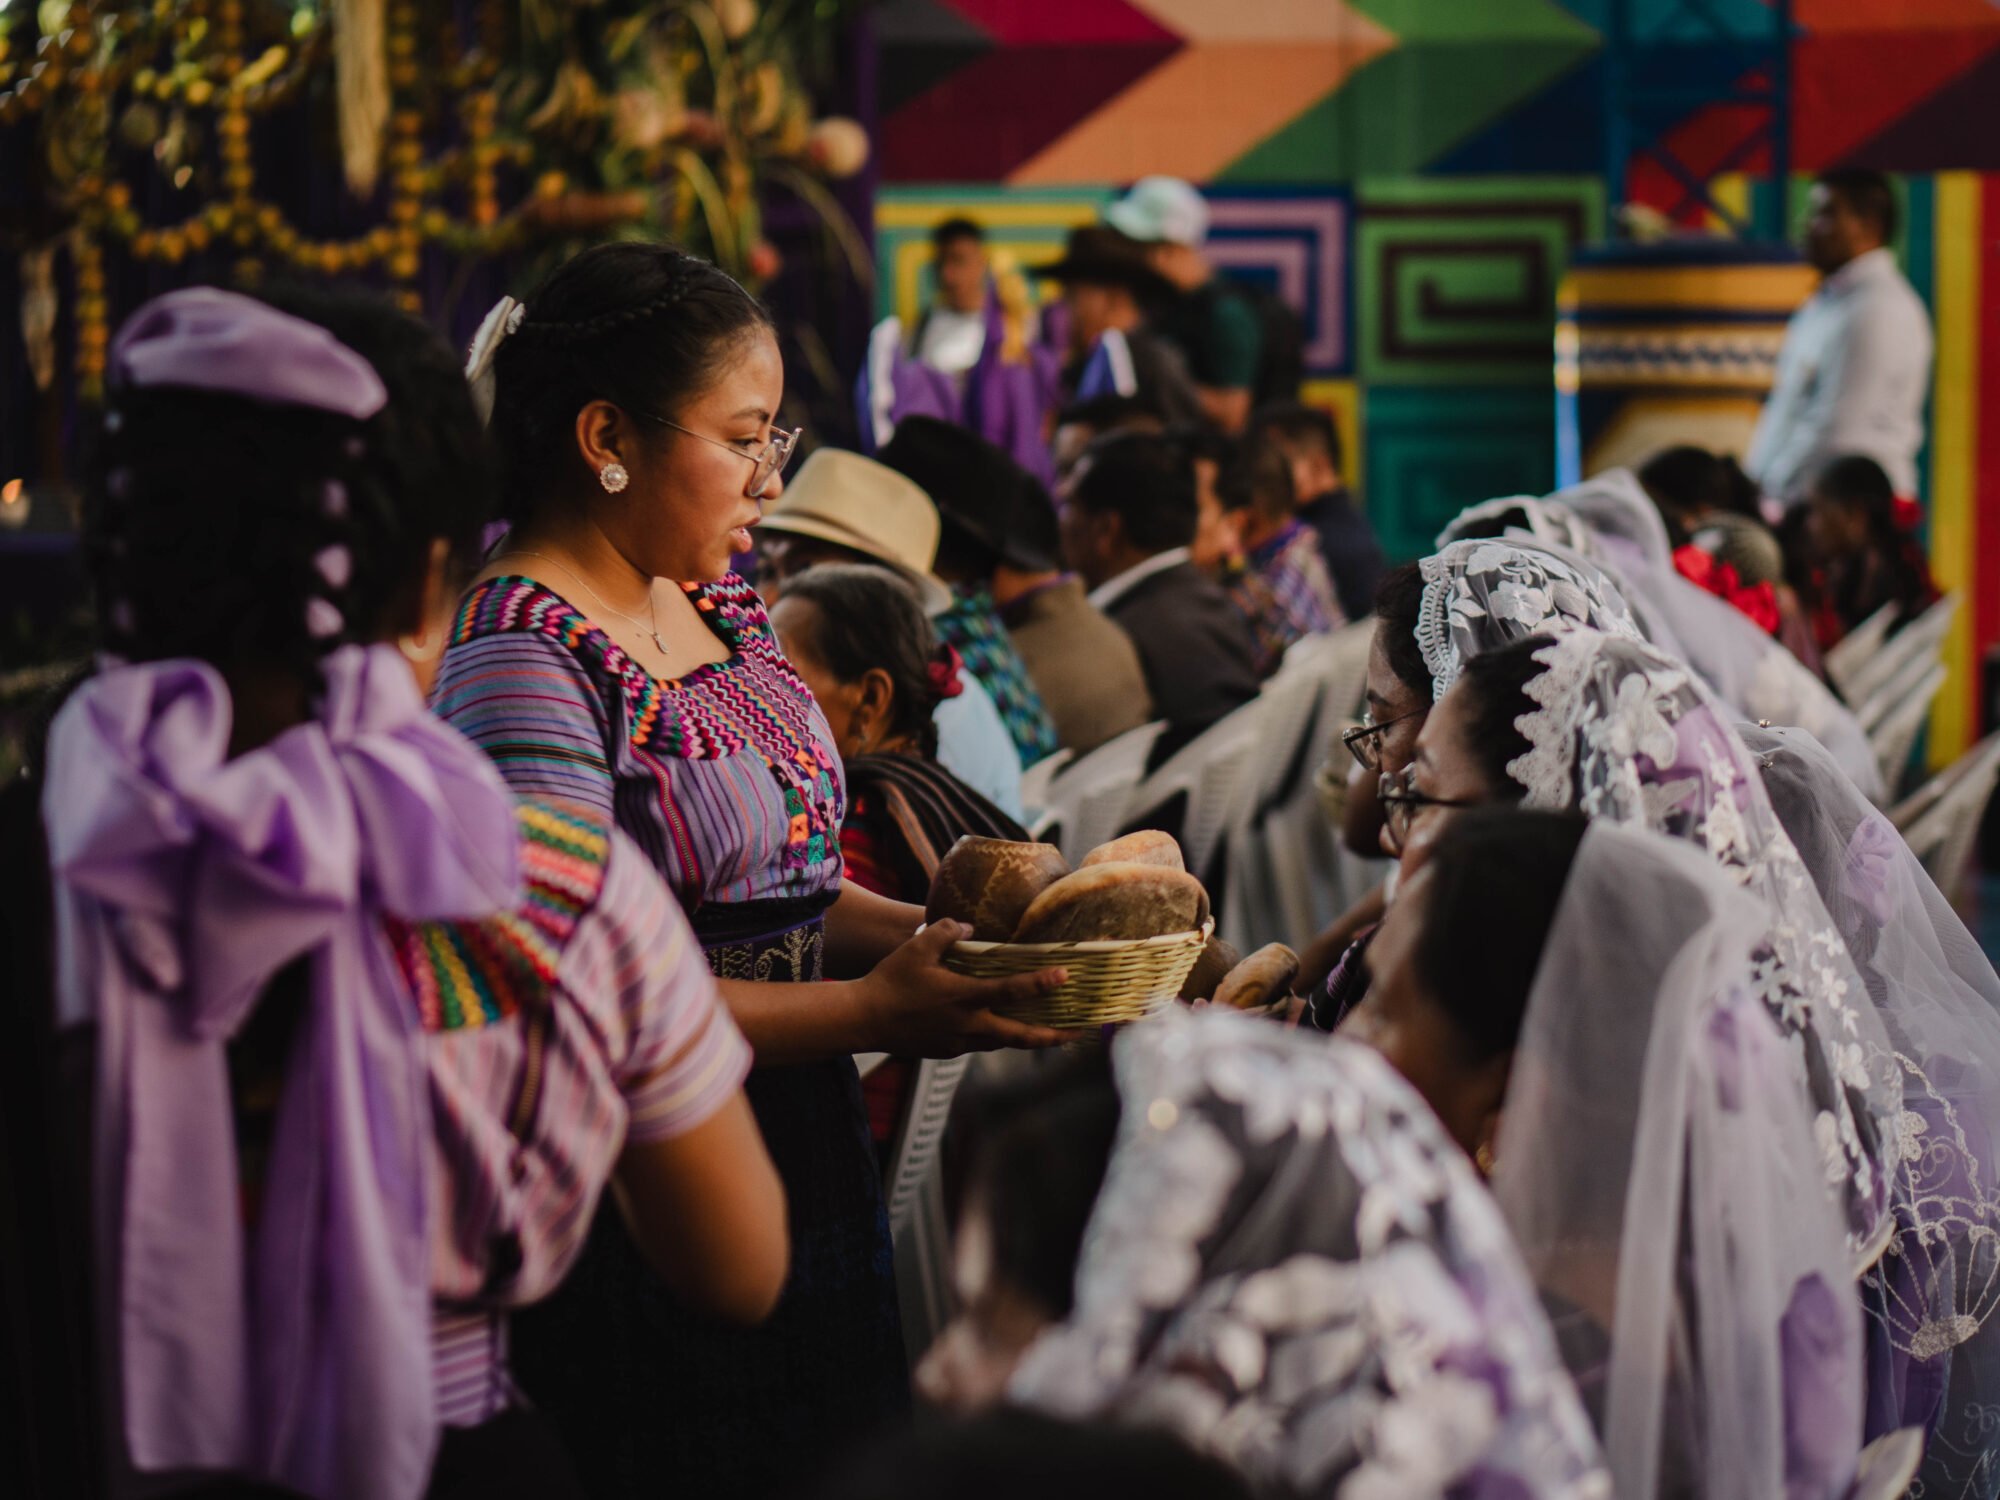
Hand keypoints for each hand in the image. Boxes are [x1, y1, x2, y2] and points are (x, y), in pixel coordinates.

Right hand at [854, 920, 1079, 1056]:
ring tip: (1050, 1032)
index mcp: (964, 997)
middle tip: (1078, 1031)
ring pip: (1002, 1042)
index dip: (1041, 983)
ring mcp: (958, 1042)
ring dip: (1028, 1038)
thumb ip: (945, 932)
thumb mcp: (917, 947)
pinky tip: (998, 1026)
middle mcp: (968, 1025)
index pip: (1012, 991)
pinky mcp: (947, 1051)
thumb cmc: (890, 981)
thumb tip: (966, 927)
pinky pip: (979, 1043)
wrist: (862, 1020)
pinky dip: (996, 1036)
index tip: (1065, 976)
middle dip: (1052, 1035)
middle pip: (1020, 1036)